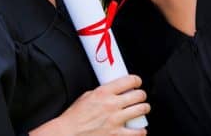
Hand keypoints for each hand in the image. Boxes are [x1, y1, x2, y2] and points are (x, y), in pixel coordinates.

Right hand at [30, 75, 149, 135]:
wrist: (66, 135)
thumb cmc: (73, 118)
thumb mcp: (86, 97)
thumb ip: (102, 93)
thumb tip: (114, 90)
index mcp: (103, 93)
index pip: (129, 80)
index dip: (136, 80)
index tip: (137, 82)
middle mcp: (111, 105)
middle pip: (139, 95)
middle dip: (142, 95)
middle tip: (140, 97)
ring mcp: (115, 120)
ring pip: (141, 110)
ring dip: (144, 109)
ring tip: (142, 109)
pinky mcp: (116, 135)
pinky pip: (137, 132)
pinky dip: (141, 131)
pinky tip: (140, 129)